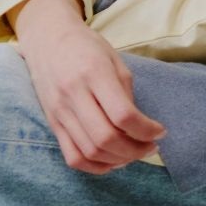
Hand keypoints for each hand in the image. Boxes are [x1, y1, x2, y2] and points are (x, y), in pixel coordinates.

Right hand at [12, 0, 164, 174]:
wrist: (46, 38)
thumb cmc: (85, 46)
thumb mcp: (114, 60)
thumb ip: (125, 94)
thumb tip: (138, 129)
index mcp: (93, 73)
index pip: (123, 116)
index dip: (147, 130)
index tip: (160, 131)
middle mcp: (73, 94)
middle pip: (107, 138)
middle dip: (136, 150)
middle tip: (150, 146)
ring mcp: (59, 111)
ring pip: (91, 151)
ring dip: (119, 160)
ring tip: (133, 152)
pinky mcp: (52, 122)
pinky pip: (73, 156)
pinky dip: (95, 166)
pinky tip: (111, 160)